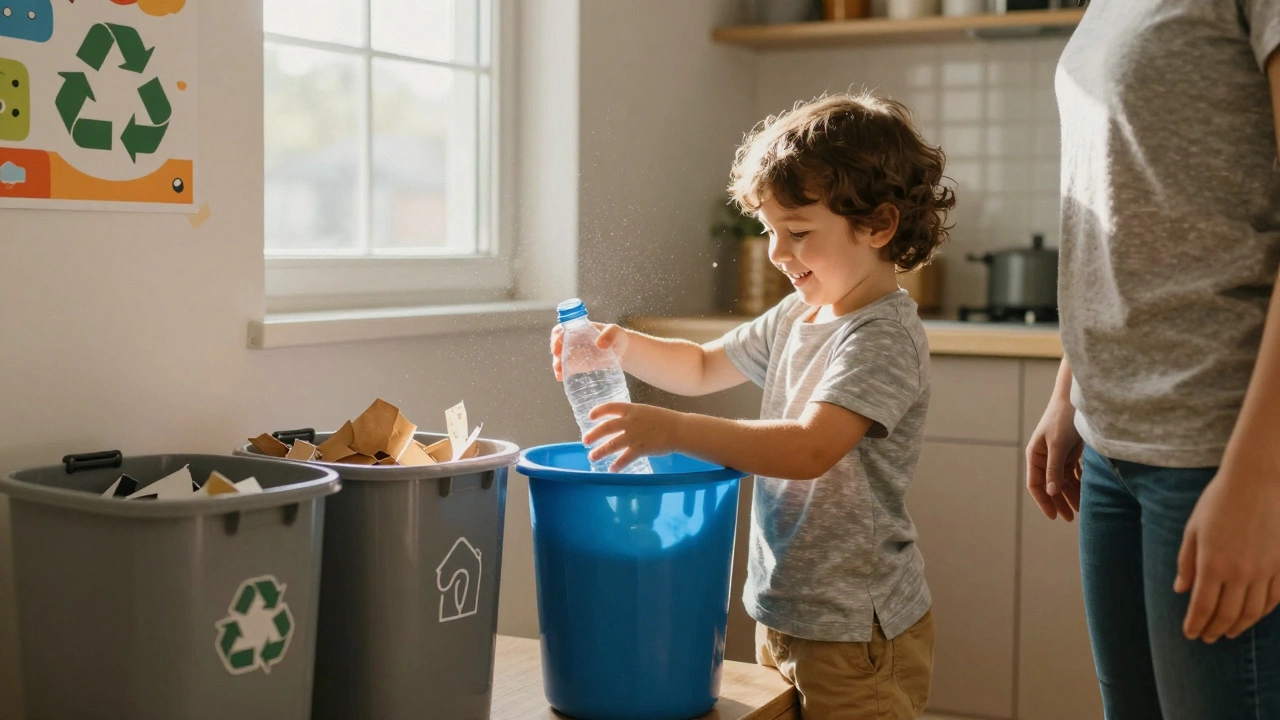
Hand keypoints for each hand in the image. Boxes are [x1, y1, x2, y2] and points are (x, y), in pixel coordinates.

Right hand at [549, 323, 630, 381]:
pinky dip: (562, 373)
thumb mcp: (616, 333)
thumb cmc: (617, 338)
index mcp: (579, 329)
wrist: (621, 351)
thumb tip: (600, 344)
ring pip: (560, 358)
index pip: (562, 330)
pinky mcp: (577, 364)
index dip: (557, 337)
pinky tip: (561, 378)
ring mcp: (574, 353)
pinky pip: (566, 368)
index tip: (557, 347)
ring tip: (559, 374)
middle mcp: (573, 340)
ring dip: (557, 365)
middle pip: (558, 345)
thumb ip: (610, 335)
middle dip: (556, 355)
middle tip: (558, 365)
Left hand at [582, 402, 680, 470]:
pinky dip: (617, 465)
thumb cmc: (665, 420)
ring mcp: (635, 436)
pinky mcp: (641, 448)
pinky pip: (625, 458)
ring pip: (612, 444)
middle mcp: (631, 422)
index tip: (590, 417)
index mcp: (632, 410)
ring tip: (592, 457)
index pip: (610, 407)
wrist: (679, 430)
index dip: (598, 411)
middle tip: (585, 441)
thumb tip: (621, 423)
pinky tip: (612, 469)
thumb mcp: (646, 412)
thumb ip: (633, 416)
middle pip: (607, 428)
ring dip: (600, 451)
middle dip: (594, 435)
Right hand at [1026, 396, 1082, 521]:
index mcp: (1035, 455)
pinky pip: (1073, 473)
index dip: (1044, 501)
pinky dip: (1078, 484)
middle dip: (1059, 502)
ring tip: (1081, 510)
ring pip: (1063, 481)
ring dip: (1070, 495)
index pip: (1036, 484)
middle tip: (1068, 519)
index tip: (1054, 516)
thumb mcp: (1057, 445)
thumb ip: (1054, 469)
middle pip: (1050, 486)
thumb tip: (1051, 492)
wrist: (1076, 399)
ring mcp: (1057, 455)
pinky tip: (1086, 494)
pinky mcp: (1070, 452)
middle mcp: (1044, 457)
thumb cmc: (1063, 419)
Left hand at [1176, 461, 1279, 642]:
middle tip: (1207, 638)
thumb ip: (1186, 563)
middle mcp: (1240, 572)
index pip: (1202, 607)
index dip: (1195, 625)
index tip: (1190, 634)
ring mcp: (1265, 570)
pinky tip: (1253, 615)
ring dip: (1239, 626)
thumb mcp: (1193, 530)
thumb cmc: (1218, 502)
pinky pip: (1275, 598)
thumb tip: (1180, 590)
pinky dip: (1263, 612)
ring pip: (1253, 611)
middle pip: (1227, 614)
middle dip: (1215, 630)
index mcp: (1212, 564)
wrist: (1257, 481)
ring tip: (1228, 632)